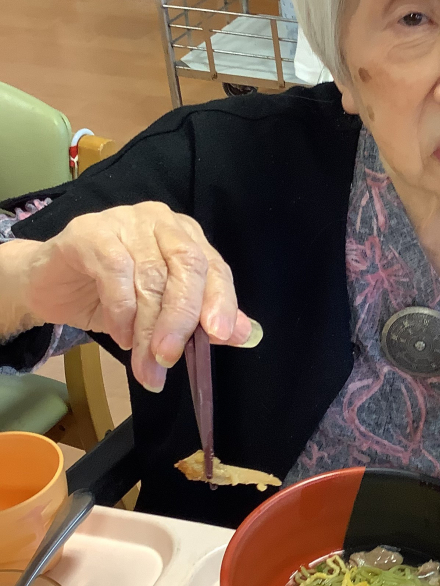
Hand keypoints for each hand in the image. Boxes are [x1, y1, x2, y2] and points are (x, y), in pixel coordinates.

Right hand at [6, 202, 256, 391]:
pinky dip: (120, 311)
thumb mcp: (161, 315)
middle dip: (182, 318)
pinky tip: (119, 335)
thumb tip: (245, 335)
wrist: (48, 285)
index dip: (221, 301)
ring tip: (145, 364)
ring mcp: (126, 221)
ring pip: (150, 277)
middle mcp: (161, 222)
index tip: (221, 336)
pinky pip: (114, 272)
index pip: (214, 267)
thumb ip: (202, 323)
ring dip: (148, 329)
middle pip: (186, 267)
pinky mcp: (90, 232)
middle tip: (171, 358)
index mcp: (187, 238)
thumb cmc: (111, 297)